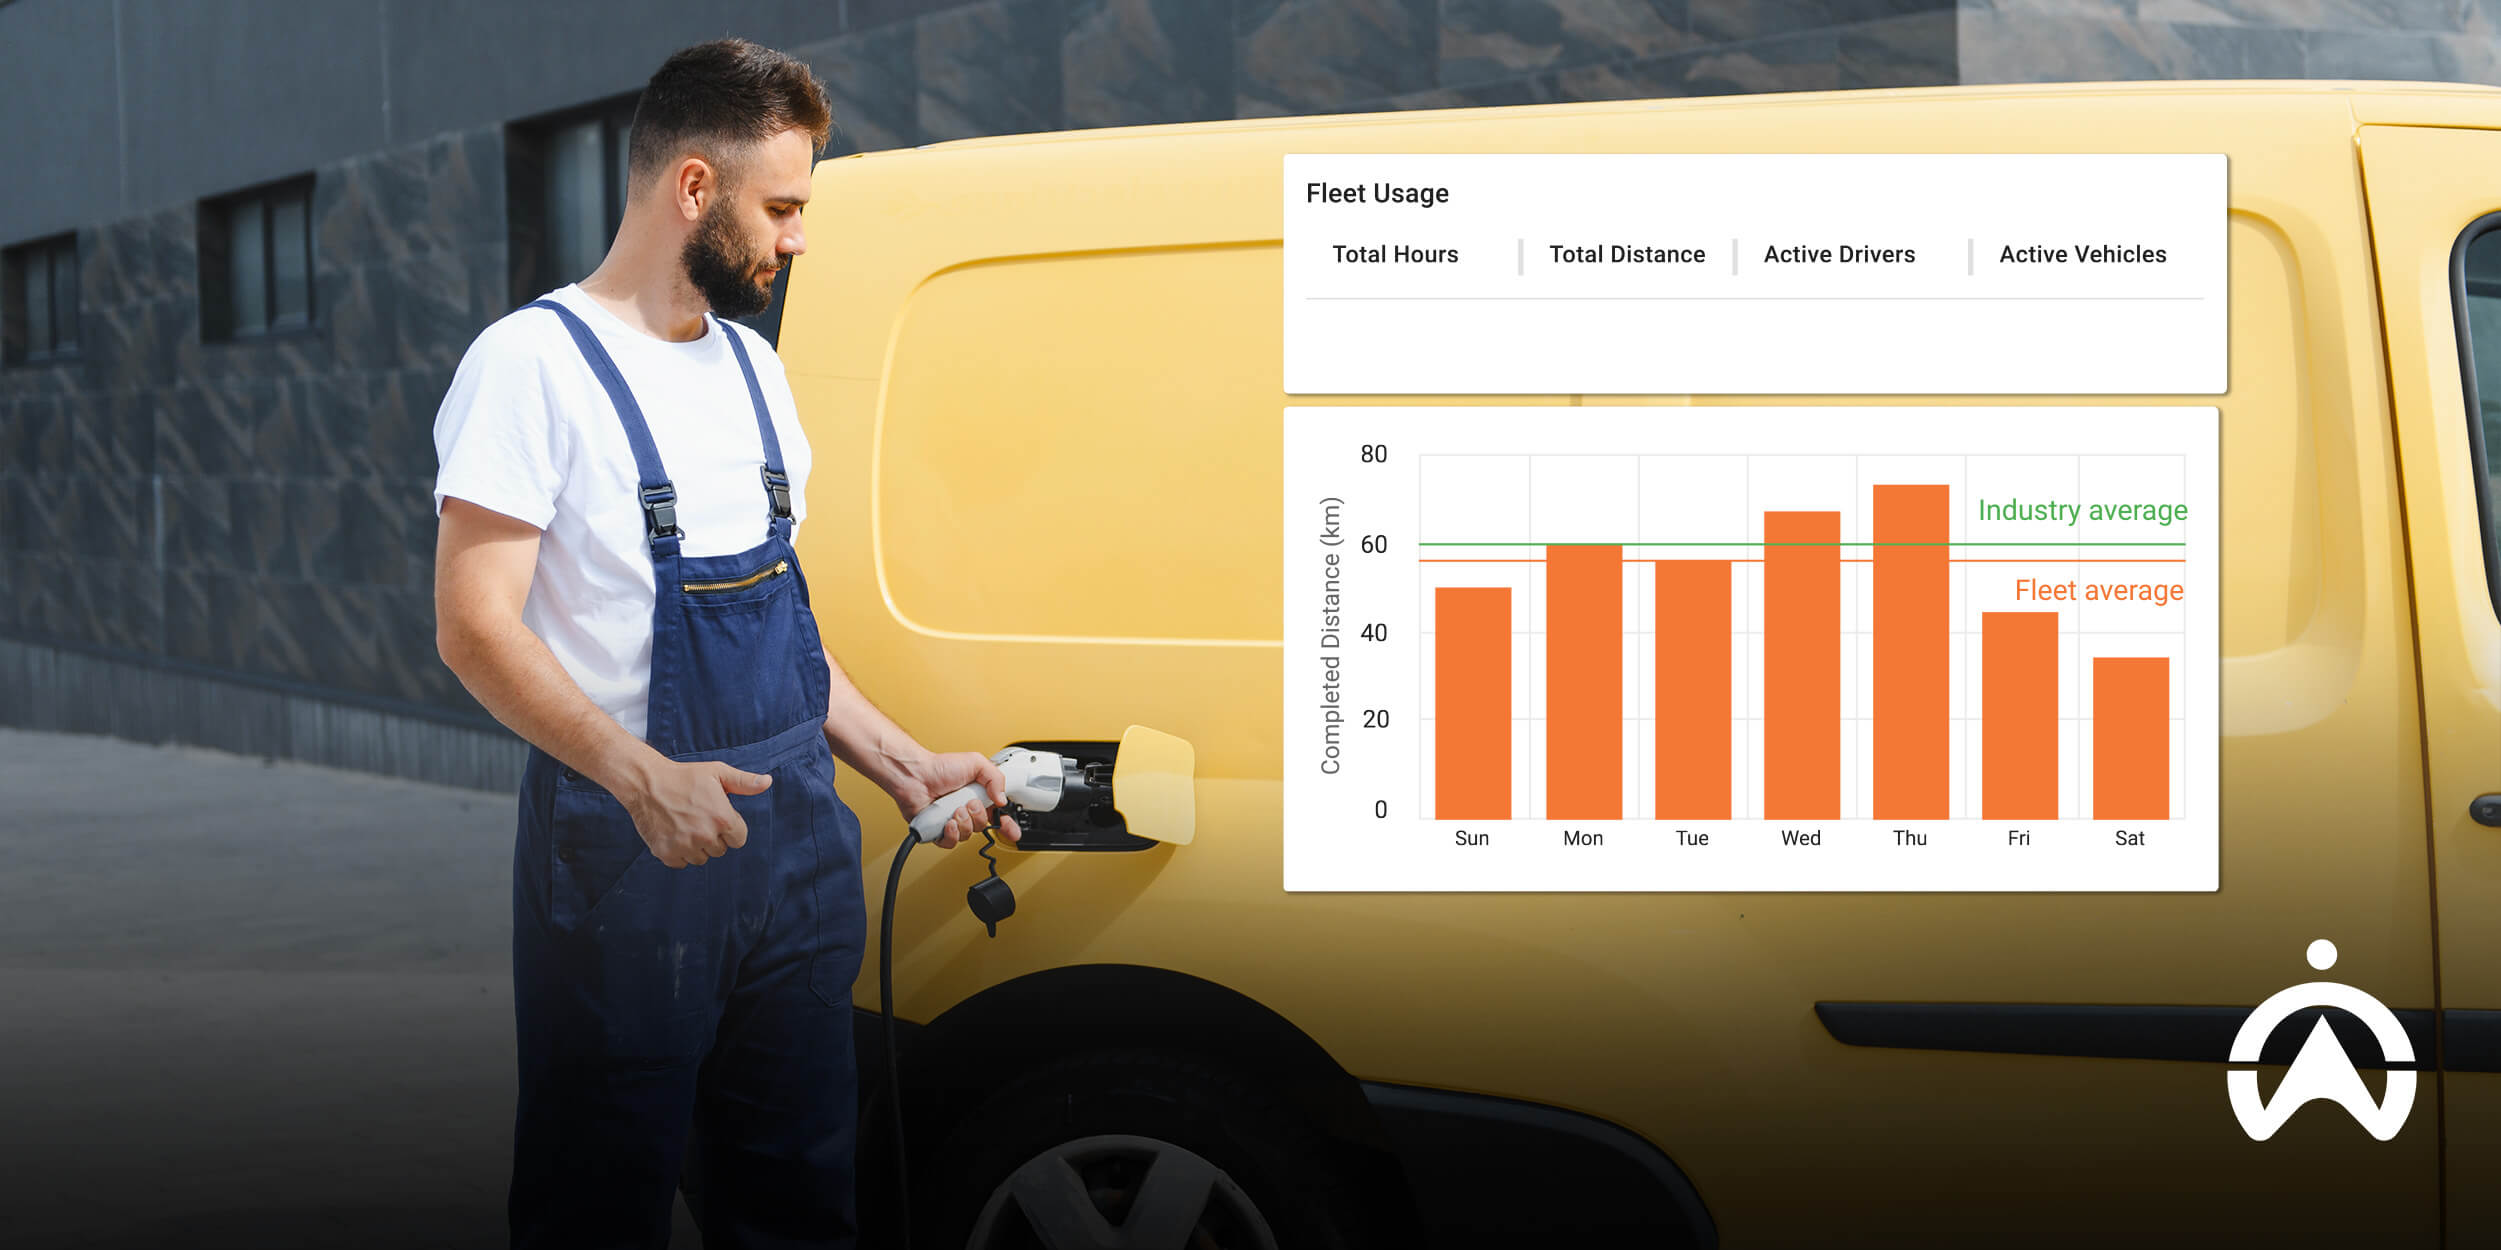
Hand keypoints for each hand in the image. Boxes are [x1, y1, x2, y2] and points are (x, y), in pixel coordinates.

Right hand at [620, 760, 771, 867]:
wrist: (646, 782)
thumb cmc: (684, 776)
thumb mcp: (717, 772)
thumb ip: (744, 782)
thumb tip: (767, 782)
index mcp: (723, 819)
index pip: (738, 840)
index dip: (729, 828)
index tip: (716, 816)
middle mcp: (705, 836)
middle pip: (720, 850)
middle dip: (713, 837)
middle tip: (697, 817)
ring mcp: (685, 846)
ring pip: (701, 858)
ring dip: (696, 846)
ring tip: (684, 824)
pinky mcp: (666, 853)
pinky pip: (681, 863)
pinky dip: (678, 853)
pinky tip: (673, 834)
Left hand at [897, 751, 1022, 849]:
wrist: (915, 775)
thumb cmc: (939, 768)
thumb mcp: (976, 763)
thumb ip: (996, 777)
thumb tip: (1002, 799)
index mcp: (977, 797)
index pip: (997, 816)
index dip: (1006, 826)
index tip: (1012, 832)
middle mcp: (965, 811)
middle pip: (982, 827)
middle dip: (978, 816)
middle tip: (970, 803)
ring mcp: (951, 822)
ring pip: (967, 835)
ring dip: (963, 822)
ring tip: (955, 809)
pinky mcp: (937, 831)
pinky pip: (950, 843)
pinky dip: (951, 834)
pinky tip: (947, 822)